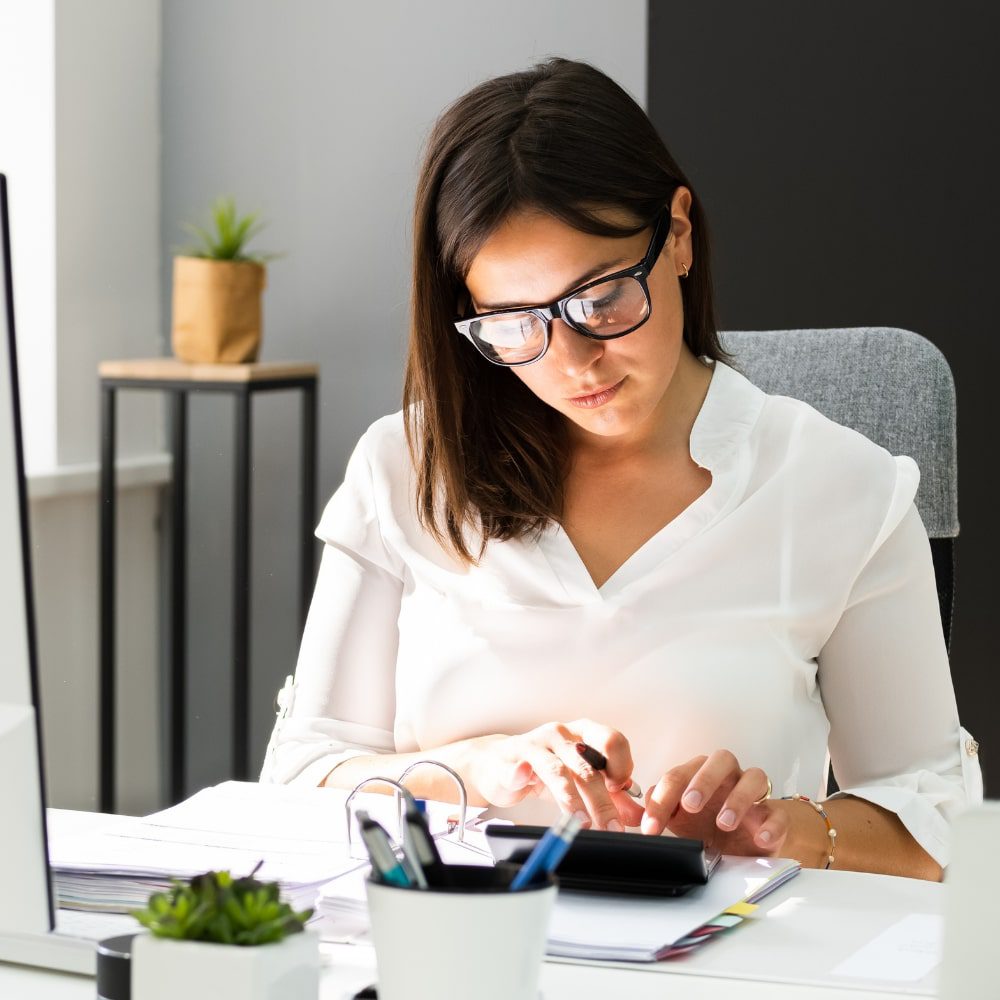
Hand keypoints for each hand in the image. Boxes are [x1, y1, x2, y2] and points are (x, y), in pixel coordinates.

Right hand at [463, 720, 644, 830]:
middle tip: (611, 826)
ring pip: (556, 769)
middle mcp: (561, 735)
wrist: (499, 762)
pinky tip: (522, 780)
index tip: (621, 792)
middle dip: (602, 800)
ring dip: (569, 796)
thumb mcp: (580, 779)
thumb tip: (640, 816)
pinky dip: (519, 774)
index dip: (622, 767)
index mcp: (583, 734)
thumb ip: (611, 795)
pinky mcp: (511, 759)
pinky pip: (517, 767)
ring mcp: (535, 745)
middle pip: (587, 766)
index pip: (612, 741)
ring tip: (579, 820)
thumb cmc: (545, 769)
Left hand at [641, 750, 786, 855]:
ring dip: (738, 798)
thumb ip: (661, 808)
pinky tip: (759, 836)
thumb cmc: (707, 827)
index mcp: (701, 774)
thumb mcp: (680, 821)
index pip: (680, 775)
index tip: (651, 827)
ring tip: (723, 823)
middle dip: (704, 780)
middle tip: (690, 805)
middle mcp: (729, 778)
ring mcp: (755, 795)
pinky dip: (771, 823)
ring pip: (755, 777)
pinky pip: (779, 813)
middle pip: (722, 759)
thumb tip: (642, 806)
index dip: (663, 799)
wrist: (742, 850)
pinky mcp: (776, 816)